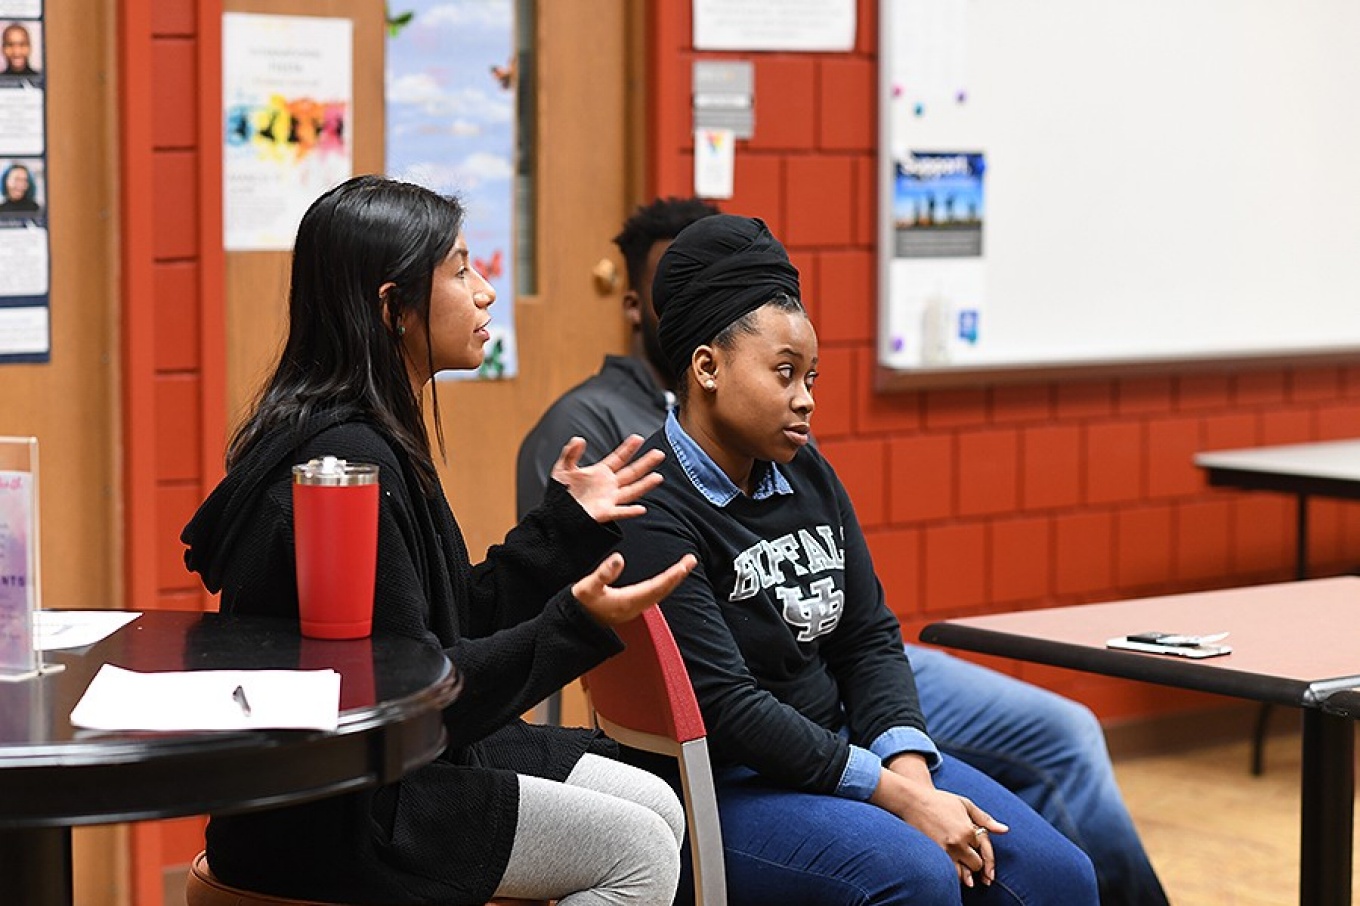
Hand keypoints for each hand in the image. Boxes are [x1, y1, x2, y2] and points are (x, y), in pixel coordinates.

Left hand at [550, 435, 664, 524]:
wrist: (555, 513)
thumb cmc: (559, 492)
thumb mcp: (562, 468)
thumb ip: (570, 453)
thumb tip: (578, 439)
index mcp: (601, 472)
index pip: (619, 458)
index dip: (628, 448)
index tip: (638, 438)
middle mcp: (609, 485)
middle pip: (631, 472)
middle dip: (645, 463)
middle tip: (659, 454)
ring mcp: (609, 499)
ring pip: (632, 490)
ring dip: (645, 485)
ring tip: (658, 477)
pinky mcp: (604, 513)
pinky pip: (620, 512)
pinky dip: (630, 511)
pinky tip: (641, 509)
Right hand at [571, 552, 696, 626]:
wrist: (574, 627)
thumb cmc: (579, 607)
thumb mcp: (587, 588)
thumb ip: (603, 573)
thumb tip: (619, 558)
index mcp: (628, 601)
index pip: (657, 586)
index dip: (673, 575)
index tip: (686, 563)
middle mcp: (634, 607)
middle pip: (663, 590)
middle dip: (678, 575)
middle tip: (691, 560)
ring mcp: (633, 609)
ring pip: (659, 594)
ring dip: (672, 581)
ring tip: (682, 568)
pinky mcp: (629, 609)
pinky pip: (652, 596)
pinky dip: (662, 586)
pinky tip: (663, 581)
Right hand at [872, 756, 1008, 887]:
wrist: (913, 801)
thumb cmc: (940, 801)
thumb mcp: (965, 804)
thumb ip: (986, 819)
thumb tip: (1005, 830)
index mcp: (968, 829)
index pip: (985, 851)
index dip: (989, 861)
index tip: (989, 870)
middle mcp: (958, 842)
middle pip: (976, 864)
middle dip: (977, 864)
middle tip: (973, 862)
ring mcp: (945, 850)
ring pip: (964, 873)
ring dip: (967, 873)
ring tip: (967, 871)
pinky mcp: (934, 854)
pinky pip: (949, 872)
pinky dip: (955, 874)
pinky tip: (956, 871)